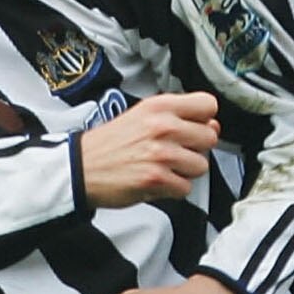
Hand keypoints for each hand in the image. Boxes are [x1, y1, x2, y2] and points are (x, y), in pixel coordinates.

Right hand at [75, 92, 219, 206]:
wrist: (81, 167)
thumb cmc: (110, 144)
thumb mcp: (141, 116)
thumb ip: (178, 116)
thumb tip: (212, 124)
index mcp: (159, 106)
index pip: (208, 104)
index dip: (205, 119)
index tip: (195, 126)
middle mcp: (162, 126)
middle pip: (210, 138)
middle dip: (196, 148)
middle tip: (175, 151)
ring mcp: (161, 153)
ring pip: (201, 165)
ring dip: (185, 171)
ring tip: (163, 167)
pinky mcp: (157, 178)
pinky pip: (186, 187)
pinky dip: (173, 189)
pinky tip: (157, 180)